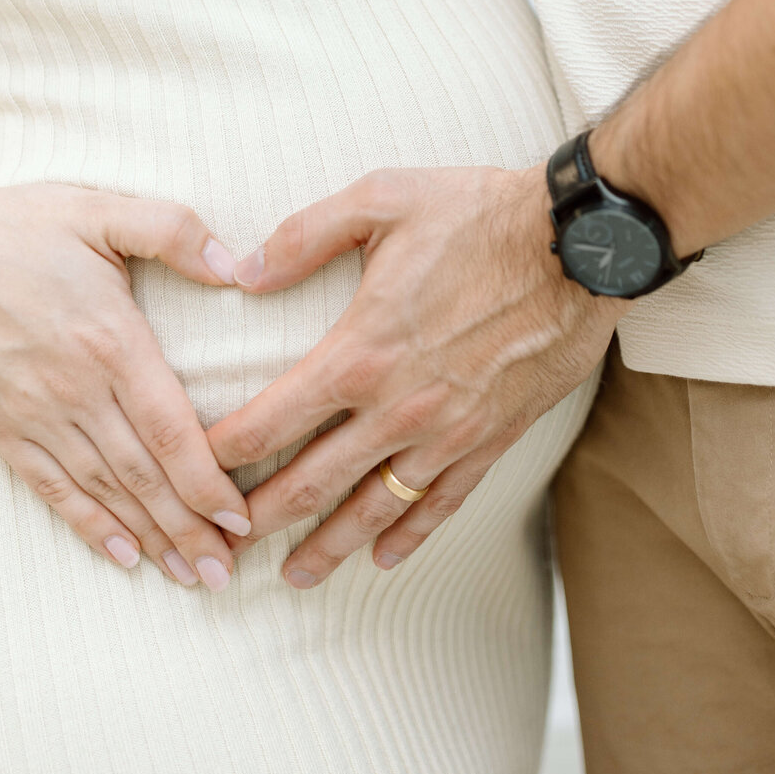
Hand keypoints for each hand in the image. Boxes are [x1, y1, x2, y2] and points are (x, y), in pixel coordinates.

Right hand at [0, 157, 249, 586]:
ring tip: (191, 575)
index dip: (208, 479)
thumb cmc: (17, 227)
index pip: (171, 428)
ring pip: (106, 491)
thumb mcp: (101, 209)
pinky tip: (123, 558)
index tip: (241, 517)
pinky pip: (53, 490)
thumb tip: (237, 264)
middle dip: (191, 527)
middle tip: (227, 571)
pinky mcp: (1, 430)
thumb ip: (173, 230)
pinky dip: (90, 528)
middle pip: (145, 474)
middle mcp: (77, 389)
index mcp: (111, 340)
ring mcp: (36, 415)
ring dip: (152, 537)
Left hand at [208, 164, 616, 585]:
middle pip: (311, 482)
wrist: (581, 246)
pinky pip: (441, 502)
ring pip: (373, 508)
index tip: (193, 470)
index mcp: (359, 351)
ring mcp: (447, 430)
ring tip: (294, 575)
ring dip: (328, 546)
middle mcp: (397, 407)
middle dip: (260, 519)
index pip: (270, 422)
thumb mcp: (380, 198)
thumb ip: (304, 236)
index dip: (222, 454)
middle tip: (224, 544)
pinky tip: (383, 557)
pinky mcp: (492, 438)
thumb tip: (244, 272)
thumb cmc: (479, 213)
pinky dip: (409, 535)